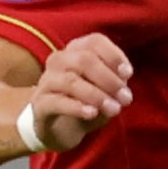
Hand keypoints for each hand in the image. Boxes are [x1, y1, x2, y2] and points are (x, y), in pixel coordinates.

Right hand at [27, 32, 132, 153]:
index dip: (113, 55)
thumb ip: (115, 82)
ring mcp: (46, 81)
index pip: (94, 41)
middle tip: (126, 98)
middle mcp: (59, 60)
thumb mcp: (106, 88)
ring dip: (96, 95)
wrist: (59, 126)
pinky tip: (92, 113)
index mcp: (77, 49)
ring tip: (114, 109)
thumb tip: (123, 83)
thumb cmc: (87, 100)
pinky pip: (56, 102)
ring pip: (70, 81)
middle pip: (84, 60)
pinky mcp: (39, 103)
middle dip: (109, 79)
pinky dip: (76, 107)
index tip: (128, 74)